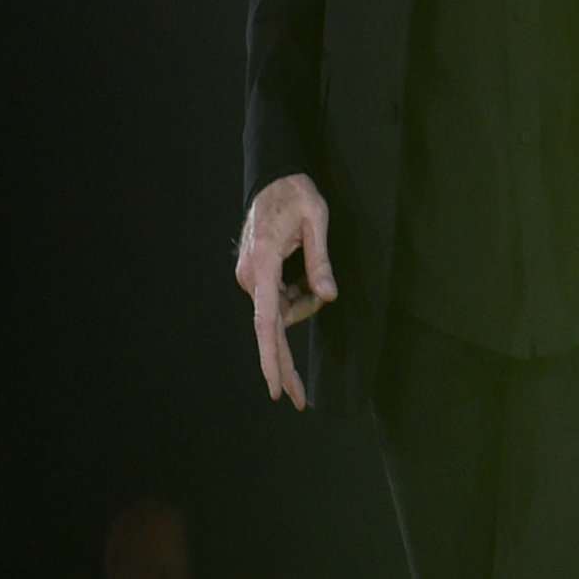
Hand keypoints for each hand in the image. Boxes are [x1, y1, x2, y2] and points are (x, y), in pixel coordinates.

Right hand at [234, 173, 335, 408]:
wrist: (274, 178)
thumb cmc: (297, 194)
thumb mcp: (317, 219)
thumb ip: (319, 260)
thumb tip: (328, 296)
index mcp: (262, 264)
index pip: (266, 319)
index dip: (271, 355)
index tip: (275, 386)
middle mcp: (250, 277)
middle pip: (270, 329)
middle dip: (284, 364)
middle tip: (298, 400)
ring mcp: (250, 278)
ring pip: (281, 312)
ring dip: (303, 306)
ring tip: (316, 276)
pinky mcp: (255, 277)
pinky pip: (278, 300)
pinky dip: (295, 298)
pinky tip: (305, 279)